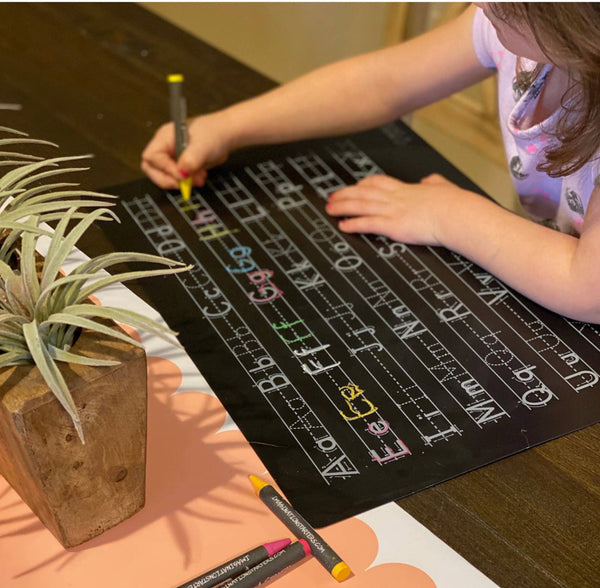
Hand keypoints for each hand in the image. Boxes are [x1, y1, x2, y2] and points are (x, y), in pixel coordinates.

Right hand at [141, 112, 231, 189]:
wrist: (228, 135)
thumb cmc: (215, 132)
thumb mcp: (203, 146)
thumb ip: (191, 159)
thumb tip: (181, 173)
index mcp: (165, 137)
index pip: (153, 157)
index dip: (165, 169)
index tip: (182, 176)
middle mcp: (166, 147)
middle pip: (152, 169)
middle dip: (167, 179)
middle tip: (184, 184)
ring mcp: (173, 157)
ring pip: (165, 176)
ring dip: (180, 182)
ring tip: (198, 178)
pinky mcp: (182, 165)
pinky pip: (178, 179)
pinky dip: (188, 182)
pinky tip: (200, 177)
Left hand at [326, 173, 465, 245]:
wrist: (457, 214)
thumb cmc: (455, 204)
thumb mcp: (444, 187)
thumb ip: (434, 183)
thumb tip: (431, 180)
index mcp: (408, 189)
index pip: (379, 183)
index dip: (363, 185)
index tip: (354, 186)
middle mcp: (396, 198)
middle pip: (363, 193)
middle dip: (345, 195)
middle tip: (332, 197)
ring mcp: (393, 211)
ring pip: (360, 206)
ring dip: (342, 207)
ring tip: (330, 210)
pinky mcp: (393, 226)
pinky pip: (367, 224)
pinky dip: (353, 224)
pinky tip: (343, 226)